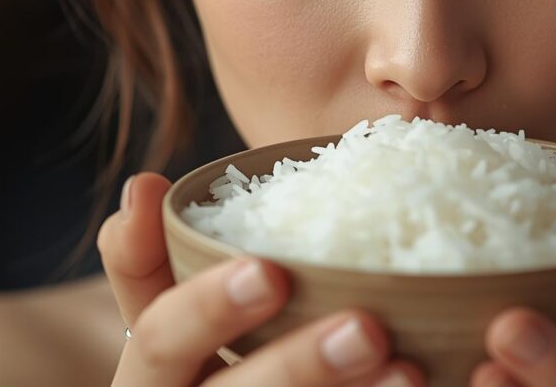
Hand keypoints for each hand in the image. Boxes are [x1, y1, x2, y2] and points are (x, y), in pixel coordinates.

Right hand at [97, 173, 424, 385]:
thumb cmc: (205, 369)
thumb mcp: (169, 325)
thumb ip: (147, 264)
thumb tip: (145, 187)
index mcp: (154, 377)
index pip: (160, 340)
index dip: (206, 307)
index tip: (269, 271)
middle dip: (298, 366)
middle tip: (365, 330)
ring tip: (410, 370)